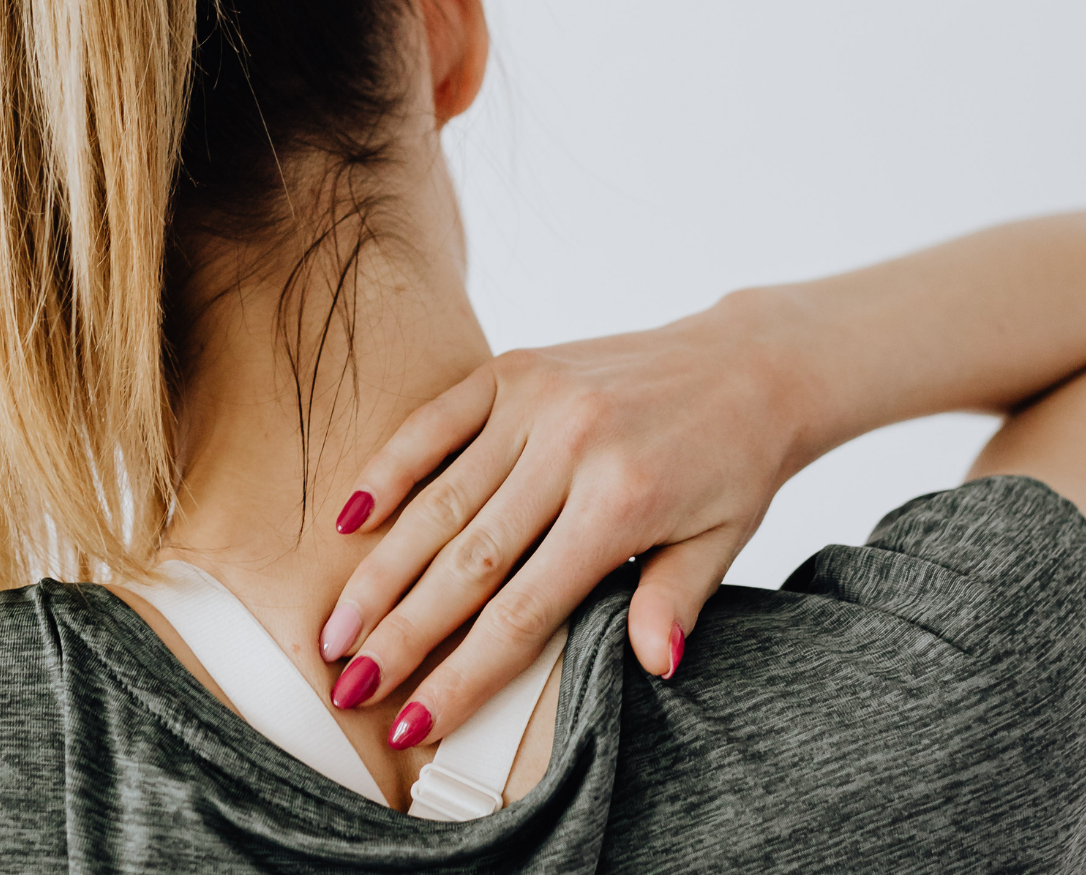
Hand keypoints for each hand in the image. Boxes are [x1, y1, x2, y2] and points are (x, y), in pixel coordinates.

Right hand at [319, 292, 809, 746]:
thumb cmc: (732, 465)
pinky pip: (435, 423)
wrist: (749, 363)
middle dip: (400, 633)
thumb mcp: (721, 543)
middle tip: (346, 687)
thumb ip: (673, 602)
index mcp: (623, 504)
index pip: (524, 612)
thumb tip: (651, 667)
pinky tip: (348, 520)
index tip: (411, 722)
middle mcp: (571, 448)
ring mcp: (537, 402)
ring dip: (380, 571)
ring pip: (439, 501)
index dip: (462, 674)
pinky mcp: (516, 368)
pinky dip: (388, 469)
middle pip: (466, 562)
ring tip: (335, 629)